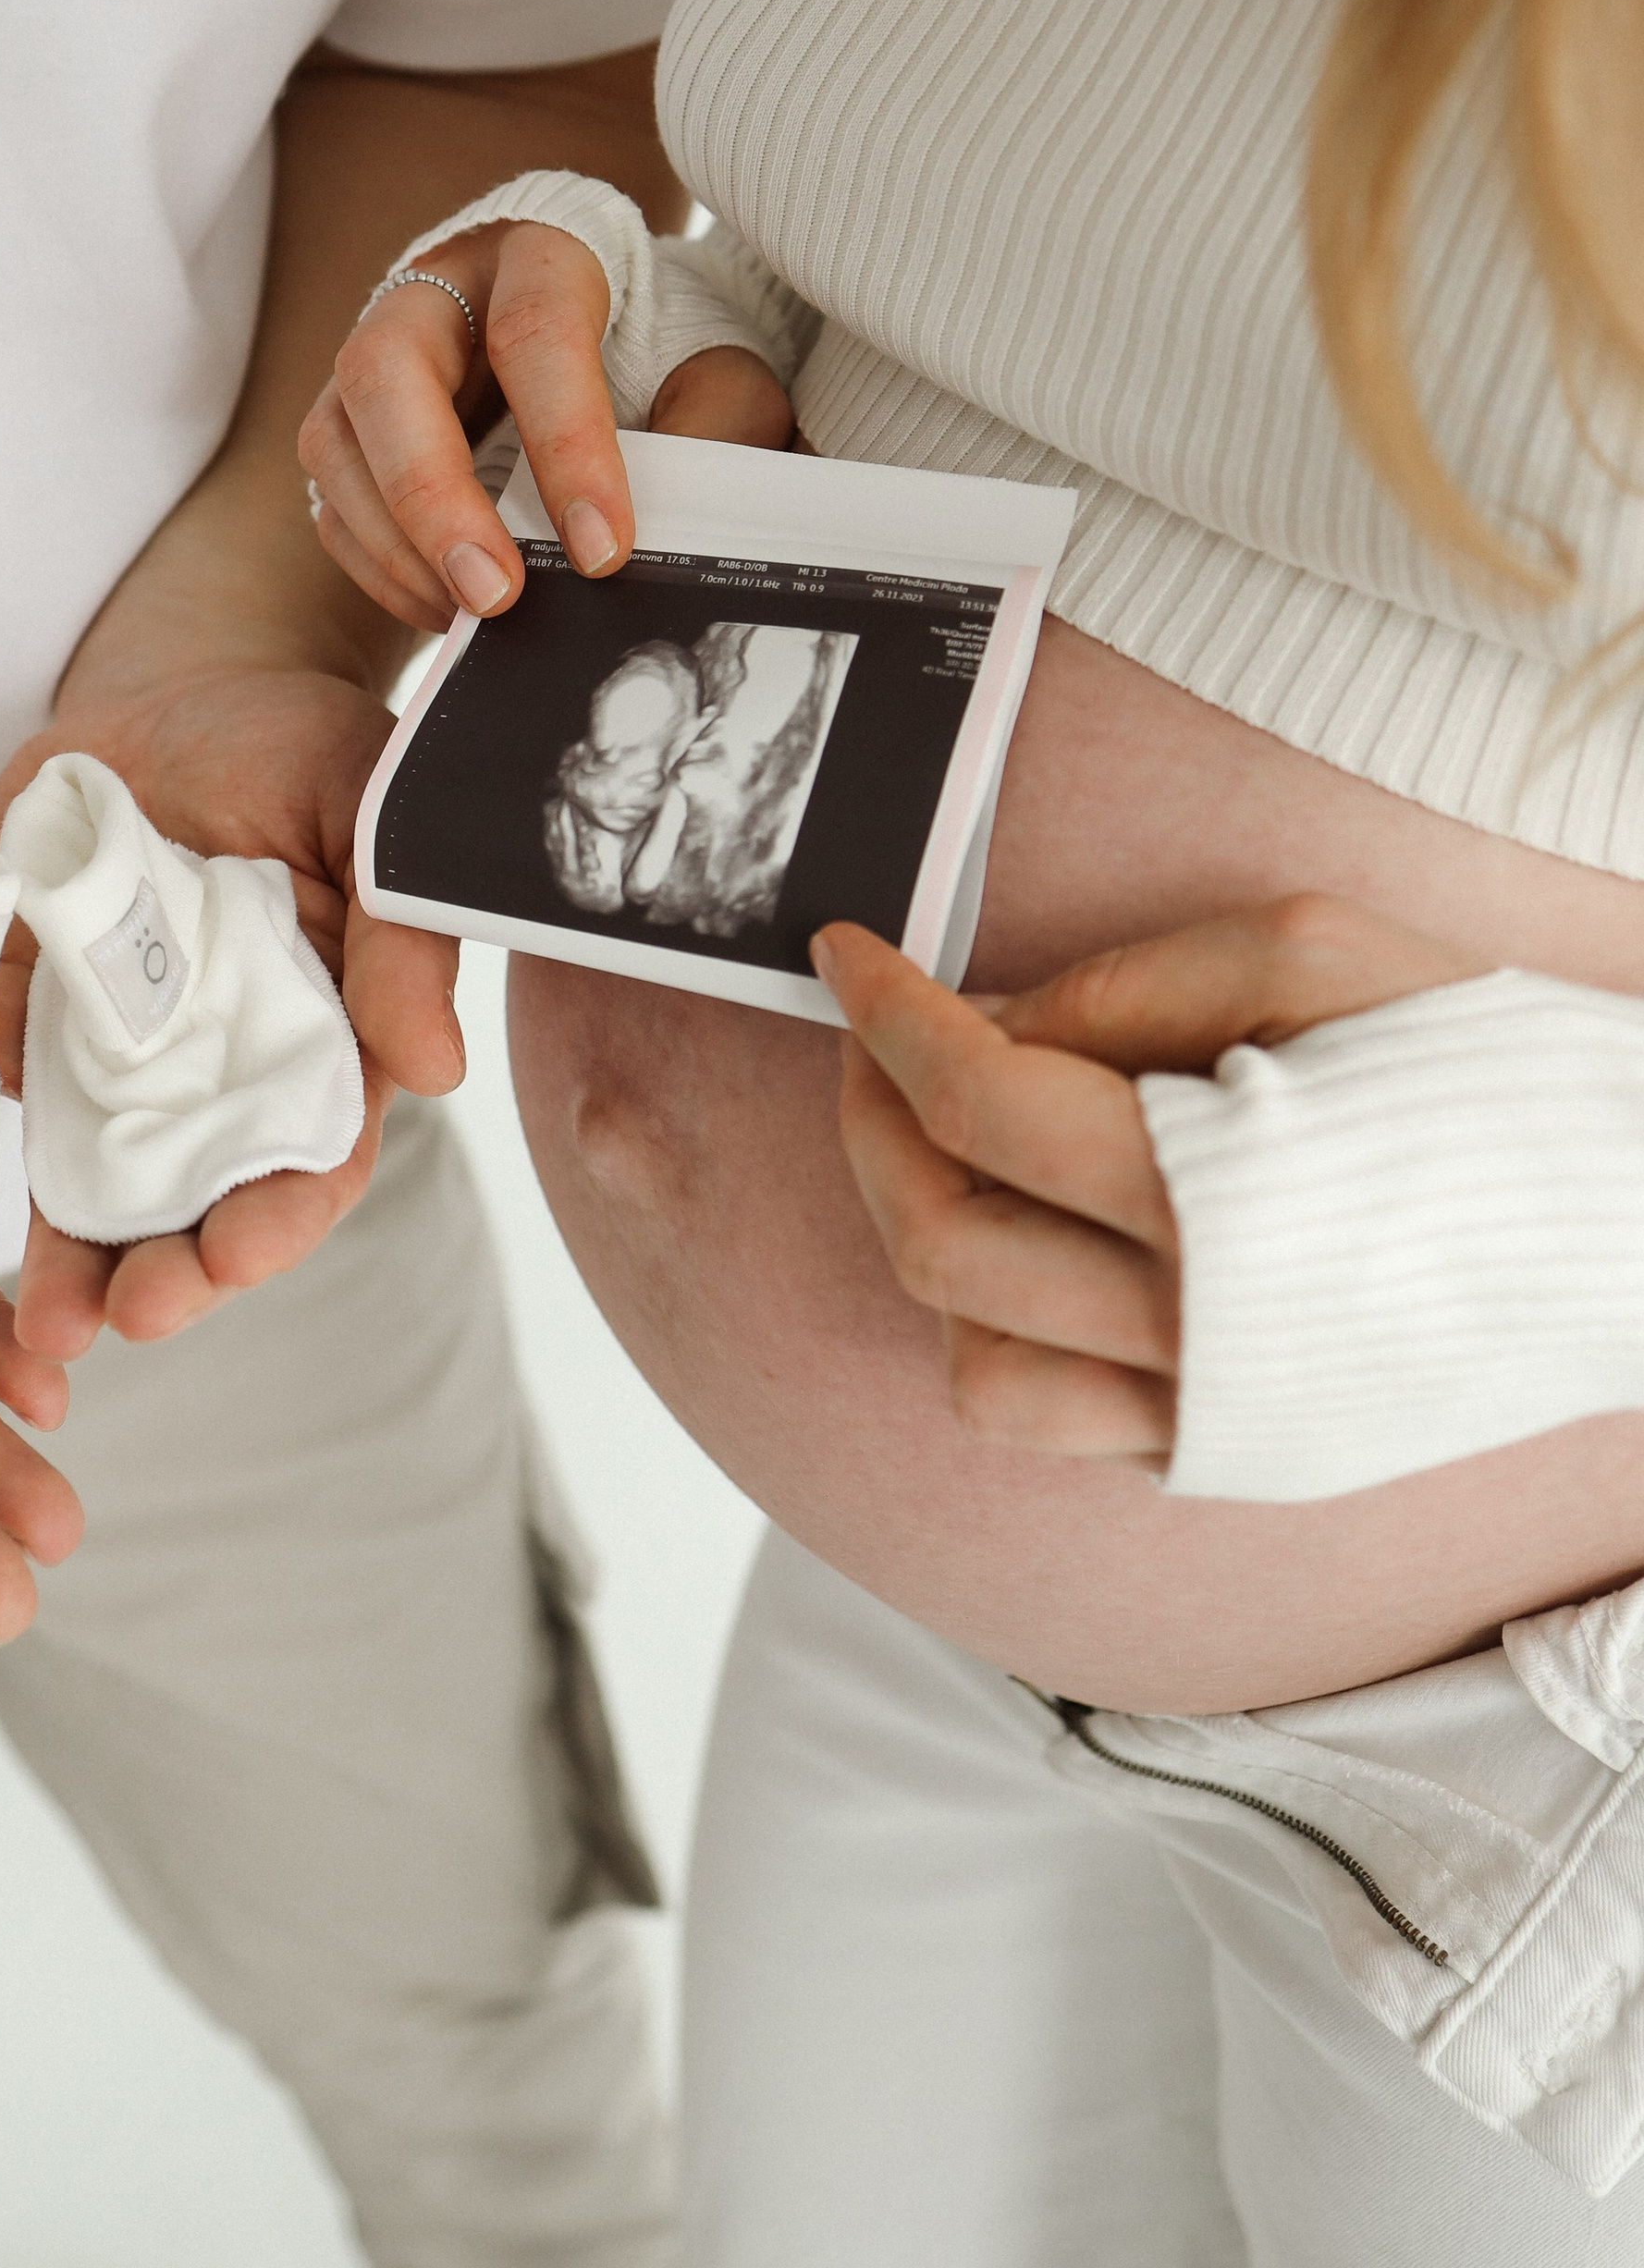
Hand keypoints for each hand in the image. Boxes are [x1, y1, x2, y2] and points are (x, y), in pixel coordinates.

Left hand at [0, 661, 462, 1355]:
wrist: (168, 684)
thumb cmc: (293, 740)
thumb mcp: (367, 799)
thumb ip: (402, 925)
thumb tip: (437, 1070)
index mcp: (326, 1035)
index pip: (316, 1156)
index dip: (281, 1215)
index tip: (238, 1255)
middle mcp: (227, 1072)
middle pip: (206, 1201)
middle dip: (175, 1270)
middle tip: (136, 1310)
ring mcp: (126, 1060)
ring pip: (106, 1191)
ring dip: (81, 1265)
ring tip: (53, 1325)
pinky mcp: (35, 1028)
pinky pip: (13, 1118)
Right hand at [298, 217, 790, 634]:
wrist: (605, 324)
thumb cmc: (658, 345)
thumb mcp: (716, 363)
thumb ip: (718, 421)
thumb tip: (678, 525)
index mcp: (539, 252)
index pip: (536, 333)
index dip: (567, 445)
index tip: (605, 551)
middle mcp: (434, 292)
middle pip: (388, 371)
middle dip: (433, 495)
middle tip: (495, 594)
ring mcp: (373, 355)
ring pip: (335, 439)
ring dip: (396, 542)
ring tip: (472, 614)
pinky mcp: (349, 423)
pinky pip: (327, 497)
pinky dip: (378, 565)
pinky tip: (444, 608)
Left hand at [815, 896, 1487, 1464]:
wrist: (1633, 1218)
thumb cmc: (1484, 1060)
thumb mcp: (1318, 951)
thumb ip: (1132, 983)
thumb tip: (989, 1020)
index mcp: (1214, 1193)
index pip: (974, 1101)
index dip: (885, 1016)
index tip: (843, 957)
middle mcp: (1198, 1330)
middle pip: (941, 1240)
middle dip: (872, 1122)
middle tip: (872, 1042)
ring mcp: (1212, 1413)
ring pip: (973, 1363)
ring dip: (924, 1245)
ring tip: (946, 1151)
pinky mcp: (1232, 1457)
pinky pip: (1055, 1420)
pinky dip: (1005, 1334)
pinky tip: (1040, 1245)